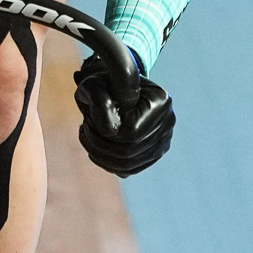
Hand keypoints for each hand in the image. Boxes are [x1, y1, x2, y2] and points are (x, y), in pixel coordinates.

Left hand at [73, 52, 174, 176]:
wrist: (112, 86)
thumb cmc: (102, 83)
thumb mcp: (94, 84)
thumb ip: (100, 101)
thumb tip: (110, 130)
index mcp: (160, 101)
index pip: (131, 133)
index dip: (104, 132)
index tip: (87, 119)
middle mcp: (168, 121)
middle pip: (130, 152)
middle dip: (99, 144)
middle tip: (84, 128)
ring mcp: (163, 139)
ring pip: (128, 165)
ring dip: (100, 155)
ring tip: (87, 137)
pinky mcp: (153, 153)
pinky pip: (129, 170)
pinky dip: (107, 162)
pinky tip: (94, 147)